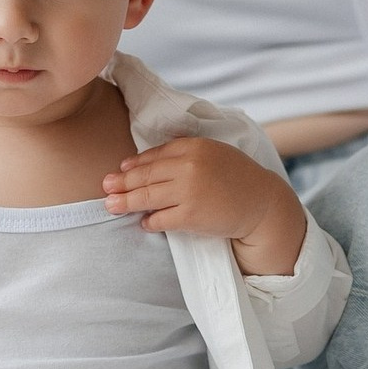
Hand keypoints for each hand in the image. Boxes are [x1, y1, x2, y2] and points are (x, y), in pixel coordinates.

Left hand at [103, 137, 305, 275]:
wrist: (262, 204)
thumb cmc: (237, 177)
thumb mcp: (213, 152)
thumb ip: (185, 148)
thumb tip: (150, 153)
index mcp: (193, 146)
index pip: (155, 155)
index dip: (134, 164)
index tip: (120, 169)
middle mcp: (189, 166)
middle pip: (146, 175)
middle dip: (122, 182)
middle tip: (105, 187)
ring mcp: (189, 191)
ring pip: (147, 196)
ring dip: (126, 202)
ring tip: (110, 205)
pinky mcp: (191, 216)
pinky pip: (161, 218)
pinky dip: (150, 221)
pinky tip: (143, 222)